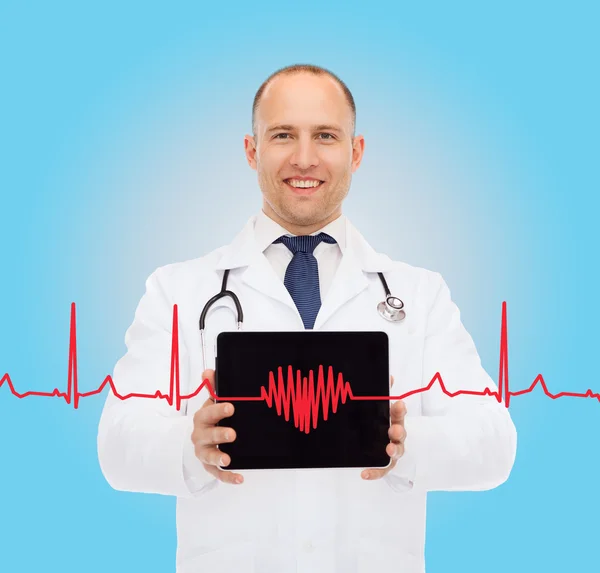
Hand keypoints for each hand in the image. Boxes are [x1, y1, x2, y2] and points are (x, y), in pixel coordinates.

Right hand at [190, 369, 243, 484]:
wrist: (201, 436)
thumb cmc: (210, 417)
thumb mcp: (212, 401)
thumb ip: (212, 386)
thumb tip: (208, 371)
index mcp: (202, 417)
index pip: (208, 412)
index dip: (218, 409)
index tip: (231, 407)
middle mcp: (200, 435)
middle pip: (207, 435)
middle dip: (219, 435)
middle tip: (232, 434)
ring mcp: (204, 452)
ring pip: (208, 456)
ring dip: (218, 458)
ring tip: (228, 460)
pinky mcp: (209, 466)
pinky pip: (216, 474)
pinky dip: (227, 477)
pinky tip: (239, 477)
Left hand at [361, 375, 406, 479]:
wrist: (364, 437)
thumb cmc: (374, 419)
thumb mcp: (373, 404)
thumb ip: (381, 391)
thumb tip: (388, 376)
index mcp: (392, 418)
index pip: (398, 412)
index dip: (399, 409)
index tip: (397, 404)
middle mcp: (394, 434)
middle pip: (400, 432)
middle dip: (398, 430)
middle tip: (393, 430)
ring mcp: (391, 449)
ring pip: (396, 451)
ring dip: (394, 450)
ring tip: (388, 449)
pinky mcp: (383, 463)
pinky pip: (382, 469)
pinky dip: (375, 472)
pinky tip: (364, 473)